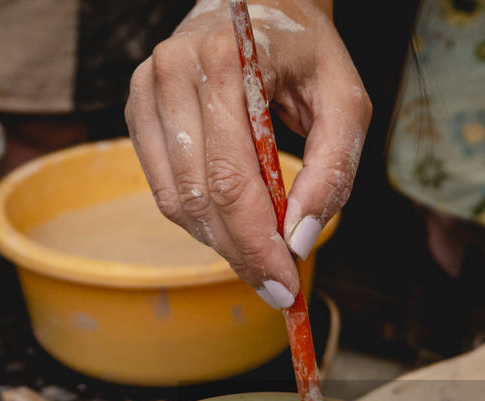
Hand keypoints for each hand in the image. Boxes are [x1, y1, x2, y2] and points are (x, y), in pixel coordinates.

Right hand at [126, 0, 369, 308]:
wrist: (259, 1)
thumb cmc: (308, 54)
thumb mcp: (346, 102)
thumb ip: (332, 170)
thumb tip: (300, 240)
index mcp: (227, 61)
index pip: (233, 176)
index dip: (258, 242)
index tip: (287, 286)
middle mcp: (174, 71)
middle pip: (201, 195)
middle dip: (242, 253)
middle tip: (278, 288)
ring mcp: (147, 89)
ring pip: (176, 200)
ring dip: (220, 242)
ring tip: (262, 256)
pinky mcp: (137, 109)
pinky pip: (163, 188)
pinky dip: (200, 220)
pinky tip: (234, 225)